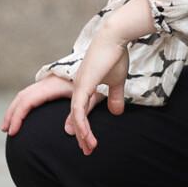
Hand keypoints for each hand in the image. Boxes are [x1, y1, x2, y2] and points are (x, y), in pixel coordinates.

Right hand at [0, 75, 94, 136]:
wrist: (100, 60)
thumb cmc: (96, 79)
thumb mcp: (91, 97)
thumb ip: (81, 114)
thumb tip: (68, 132)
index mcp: (52, 85)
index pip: (28, 101)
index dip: (18, 116)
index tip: (12, 131)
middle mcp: (47, 82)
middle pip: (22, 97)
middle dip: (12, 114)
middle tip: (6, 130)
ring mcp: (48, 81)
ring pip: (25, 95)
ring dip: (15, 109)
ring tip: (10, 125)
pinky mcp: (51, 83)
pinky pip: (31, 94)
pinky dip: (24, 104)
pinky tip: (23, 114)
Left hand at [65, 31, 128, 156]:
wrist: (115, 37)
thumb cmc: (115, 55)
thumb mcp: (116, 81)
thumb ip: (114, 96)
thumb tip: (116, 112)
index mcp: (83, 86)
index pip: (79, 111)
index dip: (82, 127)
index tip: (88, 143)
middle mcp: (77, 87)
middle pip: (71, 114)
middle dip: (73, 133)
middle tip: (80, 149)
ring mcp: (78, 86)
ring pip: (75, 115)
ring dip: (82, 134)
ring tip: (88, 148)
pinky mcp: (82, 85)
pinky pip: (79, 110)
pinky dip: (81, 124)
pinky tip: (86, 136)